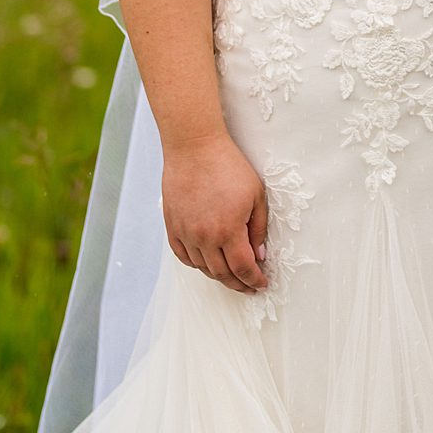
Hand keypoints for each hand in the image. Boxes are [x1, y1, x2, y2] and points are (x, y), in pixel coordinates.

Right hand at [161, 132, 268, 291]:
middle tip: (248, 286)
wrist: (194, 147)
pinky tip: (206, 262)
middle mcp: (204, 237)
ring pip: (202, 267)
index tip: (261, 284)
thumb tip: (259, 255)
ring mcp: (186, 233)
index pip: (242, 268)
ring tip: (231, 274)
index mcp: (228, 230)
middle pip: (222, 273)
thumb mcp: (256, 194)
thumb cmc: (228, 165)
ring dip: (218, 275)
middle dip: (238, 283)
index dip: (253, 280)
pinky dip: (196, 264)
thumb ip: (259, 228)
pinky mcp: (172, 226)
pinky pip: (183, 256)